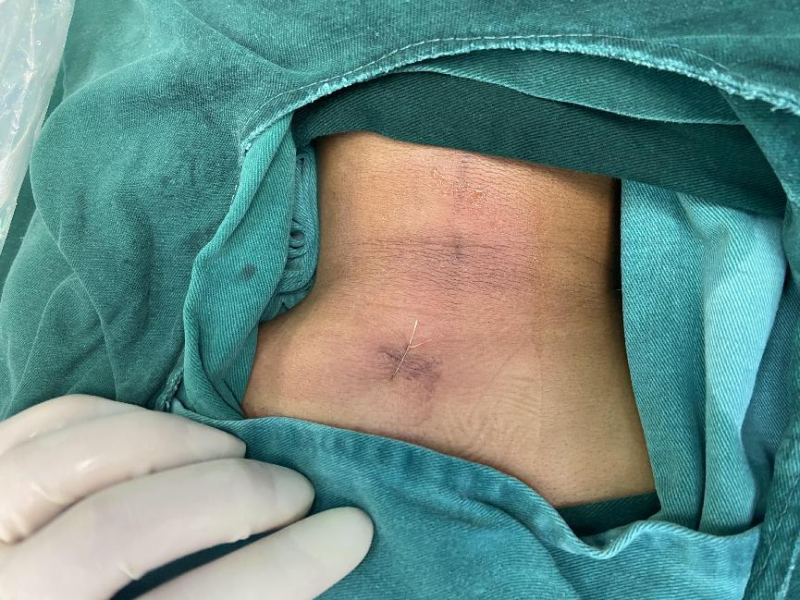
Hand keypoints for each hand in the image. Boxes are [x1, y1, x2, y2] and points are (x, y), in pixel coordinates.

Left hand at [0, 395, 372, 599]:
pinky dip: (122, 414)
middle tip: (295, 492)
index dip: (281, 570)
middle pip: (120, 527)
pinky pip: (49, 420)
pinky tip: (169, 434)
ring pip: (81, 457)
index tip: (350, 531)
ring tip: (233, 455)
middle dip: (233, 496)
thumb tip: (304, 554)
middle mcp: (6, 596)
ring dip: (179, 442)